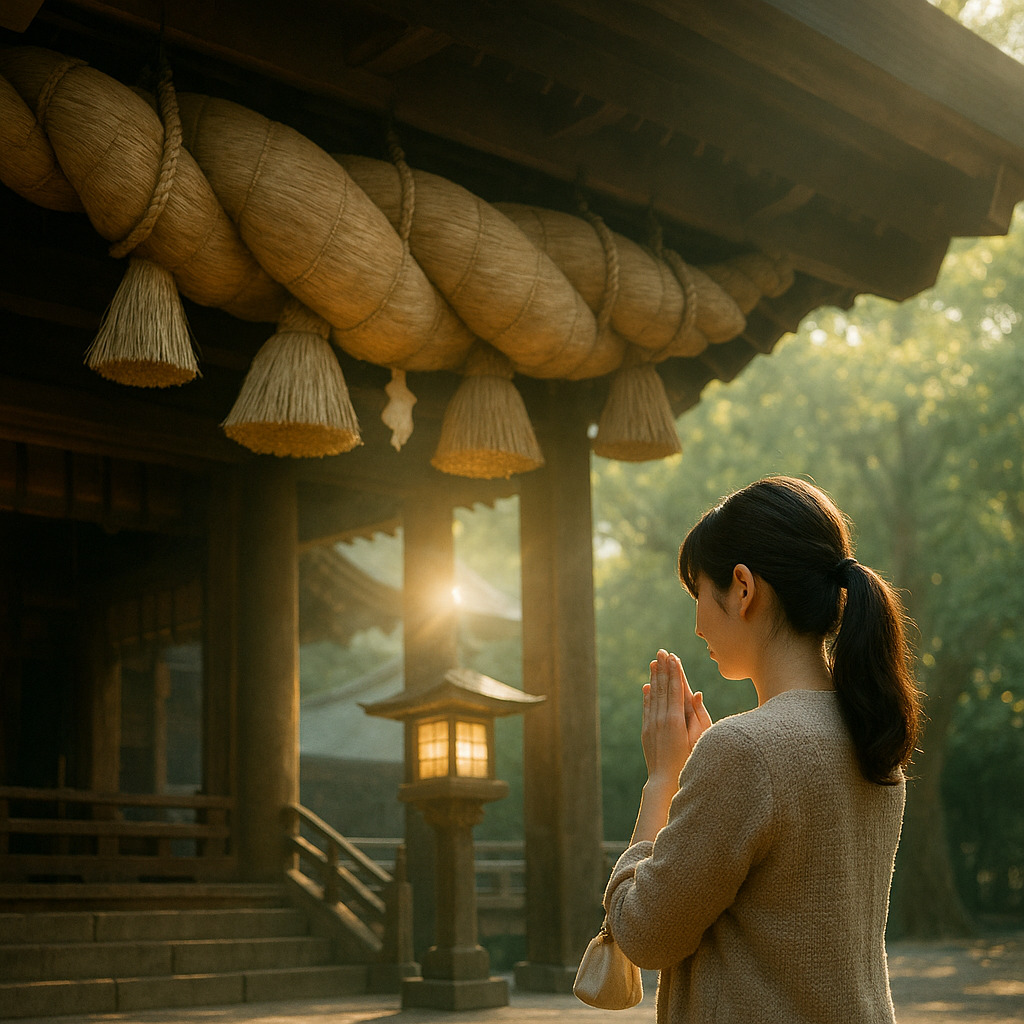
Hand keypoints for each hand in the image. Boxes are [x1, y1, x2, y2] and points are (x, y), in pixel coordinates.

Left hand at [641, 650, 711, 785]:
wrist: (664, 780)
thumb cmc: (689, 761)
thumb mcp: (698, 738)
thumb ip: (697, 715)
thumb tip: (696, 692)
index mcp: (676, 719)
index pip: (676, 689)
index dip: (675, 671)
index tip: (674, 656)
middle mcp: (661, 718)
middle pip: (663, 688)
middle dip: (663, 668)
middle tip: (662, 651)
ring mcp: (651, 724)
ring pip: (653, 695)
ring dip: (654, 678)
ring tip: (654, 662)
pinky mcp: (646, 731)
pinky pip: (646, 708)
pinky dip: (646, 695)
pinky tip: (647, 686)